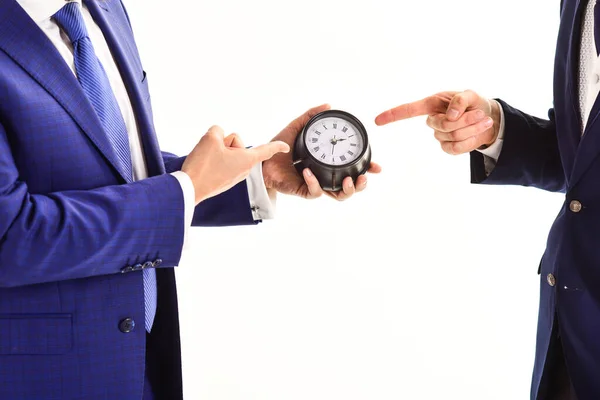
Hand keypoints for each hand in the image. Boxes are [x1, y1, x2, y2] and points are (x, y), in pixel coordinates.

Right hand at [182, 126, 288, 203]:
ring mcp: (234, 176)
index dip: (277, 146)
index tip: (286, 147)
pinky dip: (214, 160)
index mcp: (246, 159)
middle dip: (225, 143)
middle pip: (237, 144)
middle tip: (213, 153)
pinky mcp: (225, 180)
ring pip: (228, 152)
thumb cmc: (203, 165)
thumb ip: (218, 130)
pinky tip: (206, 166)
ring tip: (208, 161)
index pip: (265, 150)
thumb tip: (217, 136)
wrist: (189, 188)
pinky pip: (222, 162)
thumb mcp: (210, 138)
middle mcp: (244, 169)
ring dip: (218, 152)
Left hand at [262, 104, 381, 200]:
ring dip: (346, 190)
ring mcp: (316, 185)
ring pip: (338, 196)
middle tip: (363, 178)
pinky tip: (308, 172)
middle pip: (350, 187)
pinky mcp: (304, 191)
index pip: (352, 168)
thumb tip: (328, 104)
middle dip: (360, 185)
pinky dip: (314, 183)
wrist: (263, 160)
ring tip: (348, 180)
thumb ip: (311, 116)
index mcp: (327, 164)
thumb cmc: (280, 146)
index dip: (367, 170)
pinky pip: (315, 192)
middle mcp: (324, 176)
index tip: (377, 167)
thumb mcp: (297, 127)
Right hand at [375, 90, 500, 154]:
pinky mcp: (448, 147)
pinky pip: (457, 148)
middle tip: (480, 114)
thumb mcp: (470, 95)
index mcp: (432, 104)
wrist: (487, 119)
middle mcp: (433, 120)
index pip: (409, 111)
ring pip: (453, 136)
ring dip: (473, 128)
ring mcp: (439, 136)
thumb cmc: (474, 103)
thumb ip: (460, 100)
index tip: (377, 120)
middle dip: (465, 120)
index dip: (393, 115)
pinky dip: (472, 140)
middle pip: (442, 125)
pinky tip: (477, 132)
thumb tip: (450, 115)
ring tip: (483, 120)